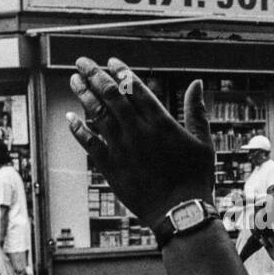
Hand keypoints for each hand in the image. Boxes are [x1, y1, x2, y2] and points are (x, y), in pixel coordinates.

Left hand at [66, 57, 214, 226]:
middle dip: (94, 75)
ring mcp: (122, 149)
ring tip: (74, 80)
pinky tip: (70, 117)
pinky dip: (78, 129)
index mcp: (161, 123)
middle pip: (111, 95)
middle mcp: (138, 132)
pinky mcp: (111, 168)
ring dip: (84, 95)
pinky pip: (89, 144)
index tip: (111, 61)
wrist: (180, 213)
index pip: (135, 88)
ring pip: (97, 115)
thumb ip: (197, 111)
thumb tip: (197, 83)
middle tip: (82, 62)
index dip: (121, 71)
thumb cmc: (196, 178)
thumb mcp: (204, 142)